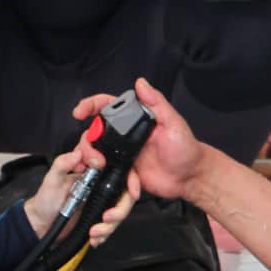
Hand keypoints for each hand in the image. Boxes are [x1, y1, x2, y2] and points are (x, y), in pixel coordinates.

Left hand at [22, 147, 140, 243]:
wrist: (42, 224)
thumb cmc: (46, 199)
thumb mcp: (51, 180)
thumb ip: (62, 164)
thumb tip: (78, 153)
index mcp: (93, 171)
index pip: (120, 168)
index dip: (131, 178)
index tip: (131, 190)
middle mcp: (101, 184)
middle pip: (126, 193)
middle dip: (121, 209)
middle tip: (107, 218)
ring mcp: (102, 201)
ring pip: (121, 211)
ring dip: (111, 226)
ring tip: (94, 232)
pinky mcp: (100, 217)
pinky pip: (112, 226)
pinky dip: (105, 234)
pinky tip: (94, 238)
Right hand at [70, 79, 203, 206]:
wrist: (190, 178)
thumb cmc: (185, 148)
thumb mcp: (173, 123)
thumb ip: (156, 103)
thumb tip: (141, 82)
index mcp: (134, 119)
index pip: (107, 106)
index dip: (90, 105)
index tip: (79, 112)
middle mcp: (125, 134)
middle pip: (94, 133)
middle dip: (88, 144)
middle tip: (95, 157)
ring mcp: (123, 154)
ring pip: (97, 154)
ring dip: (93, 162)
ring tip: (100, 168)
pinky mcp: (125, 172)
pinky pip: (112, 176)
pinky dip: (117, 184)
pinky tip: (132, 188)